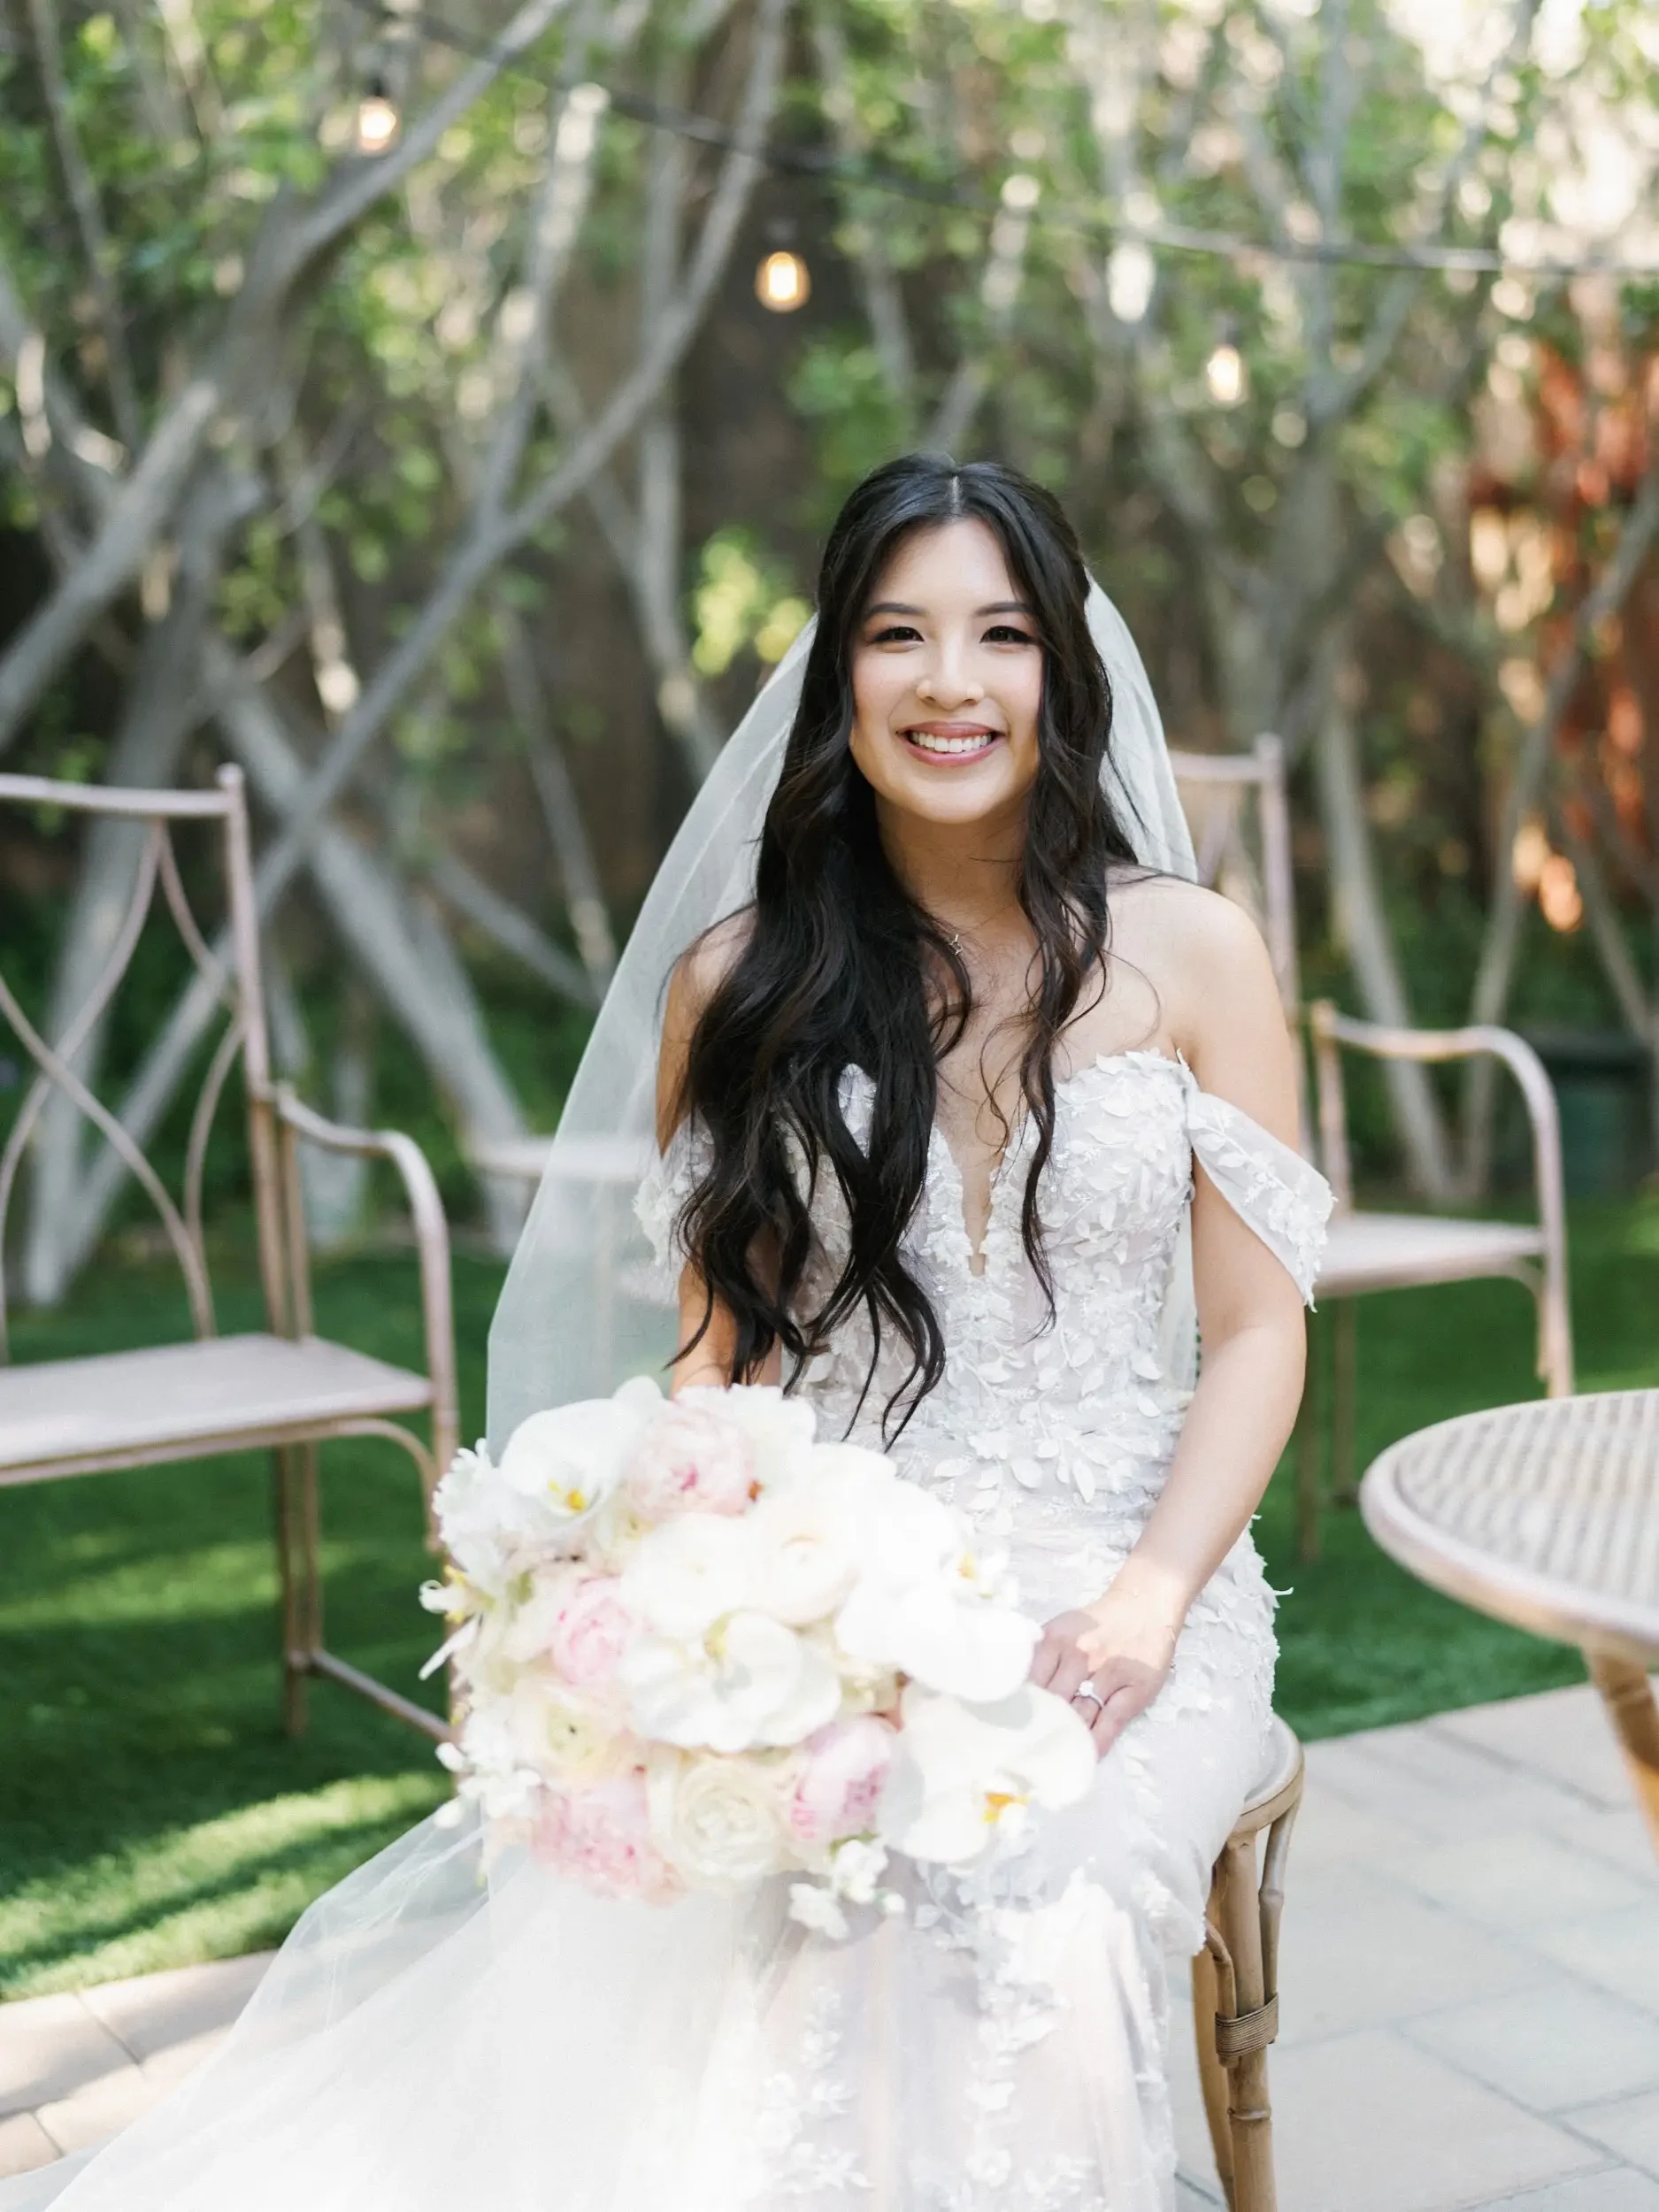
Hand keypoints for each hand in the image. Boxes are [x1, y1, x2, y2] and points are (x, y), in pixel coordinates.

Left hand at [1028, 1585, 1181, 1757]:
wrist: (1144, 1606)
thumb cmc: (1097, 1624)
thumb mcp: (1061, 1630)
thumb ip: (1037, 1657)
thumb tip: (1012, 1693)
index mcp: (1055, 1640)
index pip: (1029, 1681)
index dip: (1017, 1707)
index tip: (1007, 1728)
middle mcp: (1080, 1656)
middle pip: (1053, 1701)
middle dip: (1039, 1726)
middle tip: (1026, 1751)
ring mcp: (1109, 1673)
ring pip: (1081, 1713)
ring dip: (1066, 1737)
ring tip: (1051, 1759)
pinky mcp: (1135, 1690)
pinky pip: (1112, 1721)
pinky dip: (1097, 1742)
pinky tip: (1085, 1755)